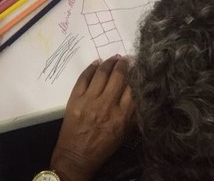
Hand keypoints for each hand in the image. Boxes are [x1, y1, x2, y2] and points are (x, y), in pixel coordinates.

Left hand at [50, 56, 136, 180]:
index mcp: (121, 116)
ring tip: (114, 58)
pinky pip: (84, 77)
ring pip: (101, 73)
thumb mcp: (123, 133)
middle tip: (126, 59)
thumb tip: (136, 91)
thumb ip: (130, 113)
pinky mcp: (75, 98)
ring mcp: (89, 100)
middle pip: (118, 77)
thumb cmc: (102, 147)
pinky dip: (91, 67)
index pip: (133, 89)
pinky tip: (96, 63)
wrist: (76, 156)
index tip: (138, 68)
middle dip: (123, 65)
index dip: (136, 76)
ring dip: (109, 63)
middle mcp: (107, 105)